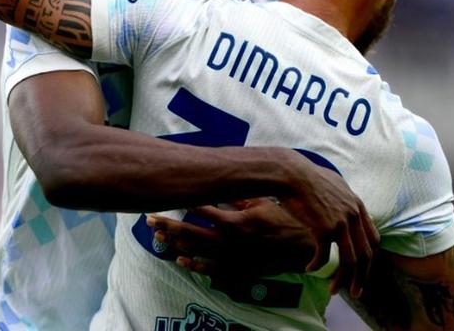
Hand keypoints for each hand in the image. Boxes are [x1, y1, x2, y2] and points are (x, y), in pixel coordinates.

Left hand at [147, 199, 316, 278]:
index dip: (183, 202)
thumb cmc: (285, 220)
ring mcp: (233, 259)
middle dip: (167, 226)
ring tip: (157, 236)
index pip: (202, 210)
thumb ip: (238, 195)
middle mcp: (230, 242)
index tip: (167, 194)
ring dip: (175, 244)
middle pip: (191, 233)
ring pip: (196, 252)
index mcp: (237, 221)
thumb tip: (220, 181)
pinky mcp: (238, 271)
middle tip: (148, 219)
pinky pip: (211, 271)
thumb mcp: (262, 203)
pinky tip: (179, 260)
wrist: (305, 249)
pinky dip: (194, 266)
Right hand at [278, 150, 379, 297]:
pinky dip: (317, 265)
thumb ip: (343, 198)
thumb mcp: (333, 183)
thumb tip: (344, 203)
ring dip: (343, 280)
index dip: (369, 257)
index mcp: (357, 205)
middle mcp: (353, 216)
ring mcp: (340, 223)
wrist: (290, 173)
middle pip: (366, 255)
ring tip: (334, 290)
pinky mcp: (323, 229)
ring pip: (350, 261)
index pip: (373, 239)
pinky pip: (324, 256)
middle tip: (356, 292)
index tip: (362, 269)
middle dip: (362, 277)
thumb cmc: (305, 176)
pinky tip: (310, 268)